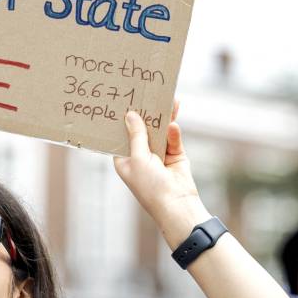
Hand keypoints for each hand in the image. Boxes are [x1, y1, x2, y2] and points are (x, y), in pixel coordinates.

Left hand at [114, 101, 210, 247]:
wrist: (177, 205)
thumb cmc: (150, 186)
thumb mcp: (138, 158)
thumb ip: (136, 135)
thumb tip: (130, 115)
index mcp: (125, 159)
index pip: (121, 135)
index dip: (122, 119)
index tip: (122, 99)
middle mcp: (140, 155)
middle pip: (142, 130)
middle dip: (145, 114)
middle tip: (146, 93)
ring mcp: (158, 155)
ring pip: (159, 131)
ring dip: (163, 118)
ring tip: (167, 99)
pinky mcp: (175, 155)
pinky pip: (173, 139)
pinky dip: (173, 132)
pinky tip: (174, 124)